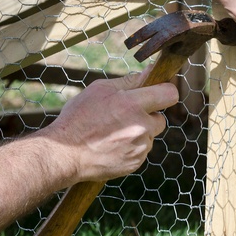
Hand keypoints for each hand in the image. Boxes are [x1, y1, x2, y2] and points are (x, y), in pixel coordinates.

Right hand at [44, 72, 178, 183]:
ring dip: (138, 132)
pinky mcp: (135, 163)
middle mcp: (140, 127)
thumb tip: (151, 72)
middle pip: (161, 117)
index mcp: (131, 105)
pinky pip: (141, 151)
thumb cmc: (79, 118)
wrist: (65, 154)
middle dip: (147, 115)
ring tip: (112, 132)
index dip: (165, 91)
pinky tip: (111, 146)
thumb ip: (129, 81)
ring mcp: (139, 148)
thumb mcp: (100, 90)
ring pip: (150, 135)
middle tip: (125, 115)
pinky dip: (131, 147)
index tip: (159, 91)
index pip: (169, 94)